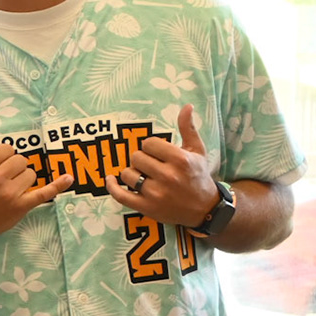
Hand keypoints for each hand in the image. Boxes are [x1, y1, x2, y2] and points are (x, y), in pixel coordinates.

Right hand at [0, 119, 73, 243]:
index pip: (8, 149)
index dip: (4, 157)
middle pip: (21, 160)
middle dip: (15, 167)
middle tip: (3, 179)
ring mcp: (10, 193)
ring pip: (31, 174)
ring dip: (24, 179)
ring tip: (10, 188)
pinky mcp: (21, 206)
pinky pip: (43, 193)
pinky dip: (58, 185)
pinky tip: (68, 178)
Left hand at [107, 105, 218, 228]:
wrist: (204, 209)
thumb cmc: (198, 176)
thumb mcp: (197, 151)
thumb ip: (188, 128)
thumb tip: (187, 106)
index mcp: (180, 160)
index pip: (148, 143)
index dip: (151, 146)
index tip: (157, 152)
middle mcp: (168, 176)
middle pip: (136, 157)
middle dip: (142, 159)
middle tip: (152, 165)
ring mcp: (156, 193)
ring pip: (127, 174)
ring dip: (132, 173)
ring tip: (144, 175)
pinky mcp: (147, 207)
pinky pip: (120, 195)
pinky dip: (112, 186)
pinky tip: (110, 179)